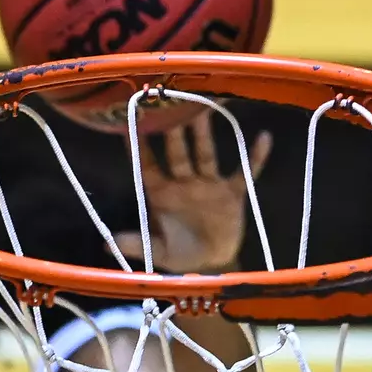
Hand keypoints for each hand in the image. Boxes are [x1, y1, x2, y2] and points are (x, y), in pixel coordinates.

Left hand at [116, 112, 272, 273]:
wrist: (212, 264)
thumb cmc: (181, 254)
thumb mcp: (157, 252)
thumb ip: (137, 244)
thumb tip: (108, 245)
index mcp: (162, 193)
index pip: (148, 166)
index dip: (138, 148)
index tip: (129, 125)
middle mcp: (184, 182)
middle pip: (178, 153)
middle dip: (174, 133)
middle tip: (170, 107)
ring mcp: (209, 184)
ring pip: (206, 154)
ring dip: (204, 135)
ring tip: (203, 111)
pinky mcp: (233, 193)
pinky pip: (246, 172)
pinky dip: (255, 157)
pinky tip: (263, 138)